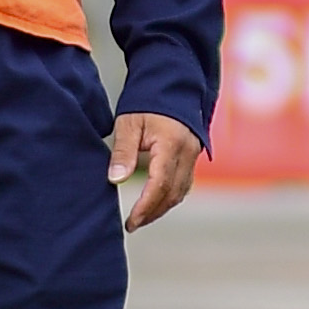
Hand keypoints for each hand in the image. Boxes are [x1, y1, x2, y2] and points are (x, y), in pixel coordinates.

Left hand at [110, 112, 200, 229]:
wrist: (170, 83)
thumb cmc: (148, 101)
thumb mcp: (129, 124)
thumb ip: (123, 152)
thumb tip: (115, 179)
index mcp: (171, 145)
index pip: (160, 185)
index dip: (145, 207)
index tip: (131, 221)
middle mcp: (188, 152)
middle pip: (173, 193)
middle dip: (153, 212)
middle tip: (133, 224)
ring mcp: (193, 154)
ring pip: (181, 191)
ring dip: (162, 207)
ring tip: (142, 217)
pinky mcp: (193, 155)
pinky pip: (184, 183)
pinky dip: (170, 196)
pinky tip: (156, 201)